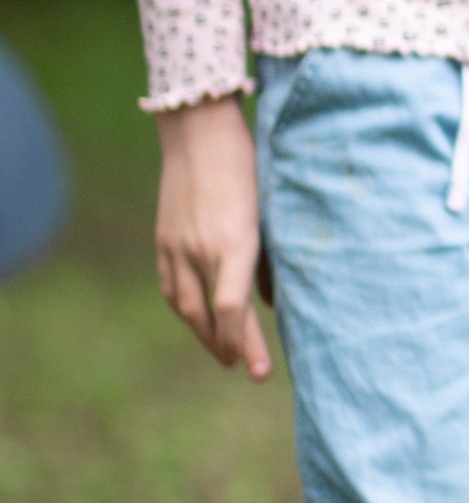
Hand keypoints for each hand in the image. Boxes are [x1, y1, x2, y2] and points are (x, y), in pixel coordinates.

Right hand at [153, 95, 271, 375]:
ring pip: (184, 305)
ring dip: (203, 332)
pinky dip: (184, 307)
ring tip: (223, 350)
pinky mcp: (163, 239)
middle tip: (245, 367)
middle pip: (208, 315)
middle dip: (227, 346)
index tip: (258, 371)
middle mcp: (200, 249)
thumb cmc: (249, 165)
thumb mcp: (271, 209)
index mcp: (235, 241)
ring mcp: (176, 244)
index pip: (233, 309)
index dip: (246, 344)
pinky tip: (197, 317)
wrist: (199, 131)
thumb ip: (270, 257)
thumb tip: (270, 300)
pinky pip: (170, 285)